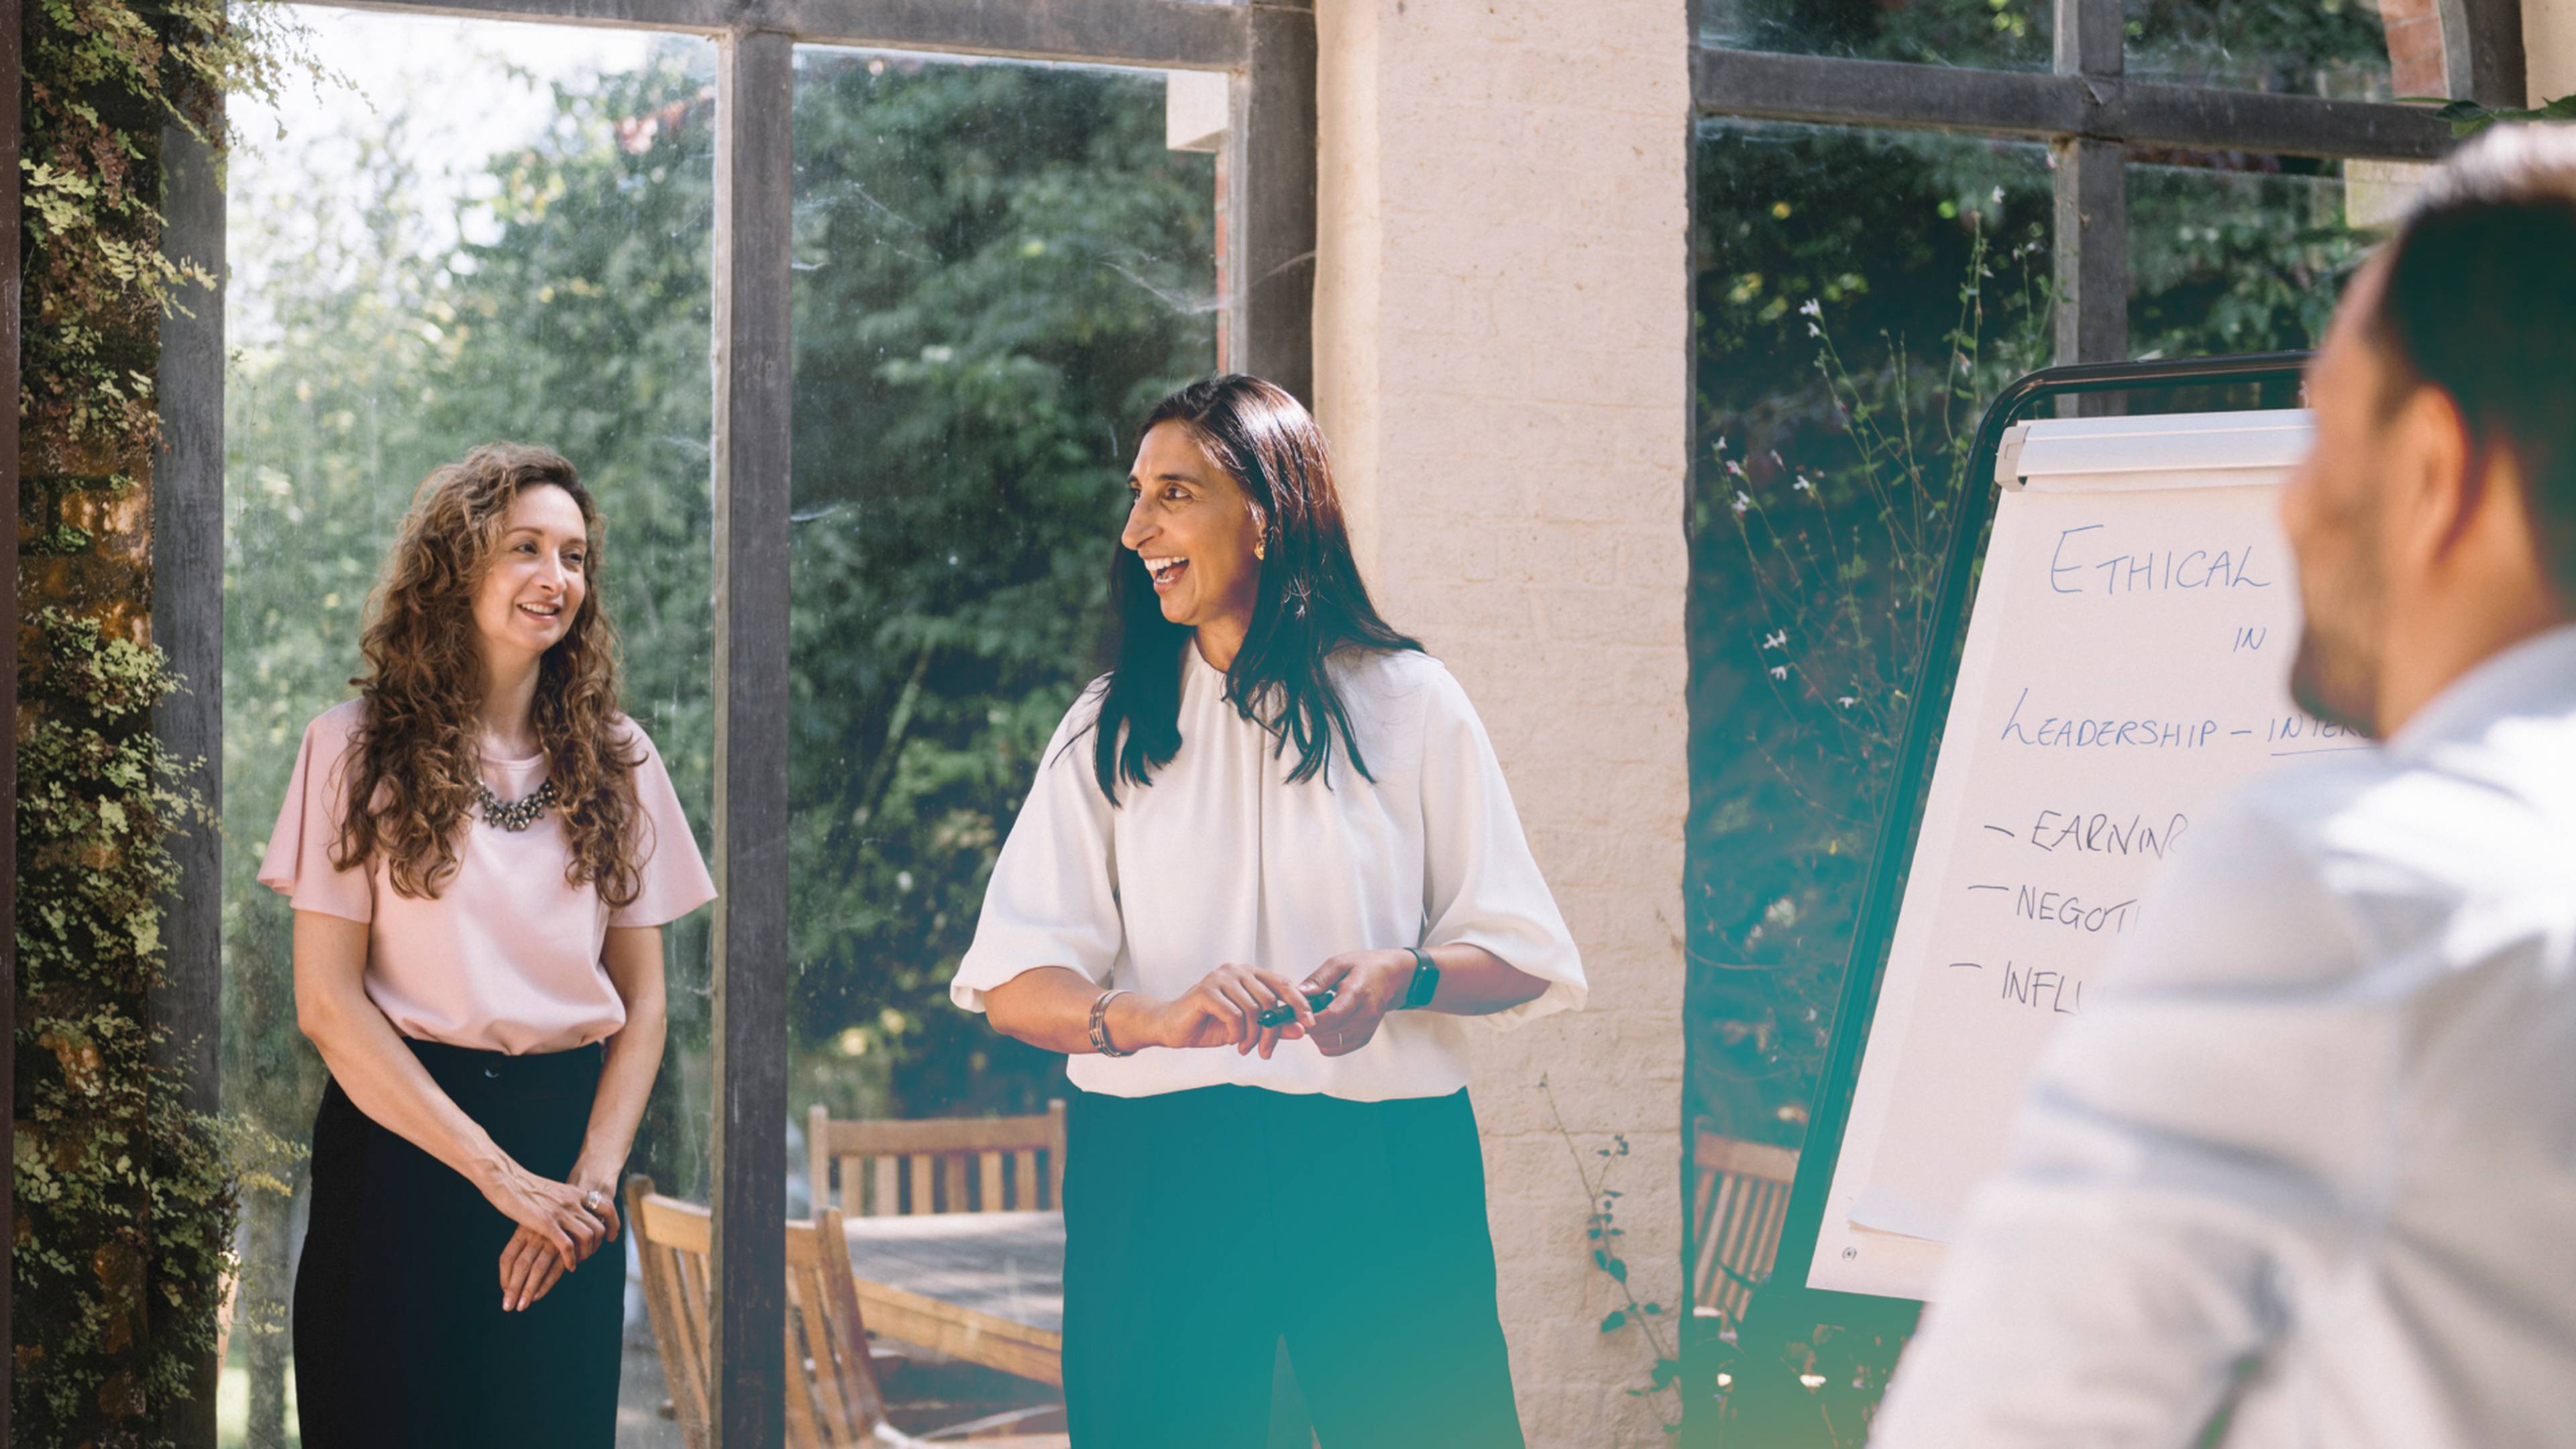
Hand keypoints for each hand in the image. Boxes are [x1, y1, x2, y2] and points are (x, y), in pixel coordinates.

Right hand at [498, 1169, 620, 1311]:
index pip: (606, 1206)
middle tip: (588, 1255)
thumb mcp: (552, 1190)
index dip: (613, 1223)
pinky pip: (567, 1245)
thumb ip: (563, 1199)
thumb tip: (568, 1210)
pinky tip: (568, 1266)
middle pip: (599, 1227)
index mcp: (574, 1192)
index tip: (611, 1236)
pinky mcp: (546, 1222)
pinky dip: (571, 1259)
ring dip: (585, 1254)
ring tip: (577, 1263)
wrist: (505, 1177)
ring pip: (588, 1237)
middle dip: (597, 1245)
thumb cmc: (522, 1185)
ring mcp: (561, 1211)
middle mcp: (572, 1201)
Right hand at [1145, 963, 1314, 1058]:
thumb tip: (1302, 1030)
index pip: (1283, 983)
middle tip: (1265, 1051)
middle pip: (1270, 1001)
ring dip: (1252, 1036)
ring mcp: (1220, 978)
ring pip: (1253, 1010)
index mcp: (1249, 974)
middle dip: (1272, 1031)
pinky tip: (1232, 1040)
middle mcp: (1236, 971)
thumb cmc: (1210, 1024)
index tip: (1310, 1023)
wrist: (1173, 1027)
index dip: (1299, 1003)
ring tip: (1245, 1048)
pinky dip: (1237, 1033)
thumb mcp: (1248, 1028)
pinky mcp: (1205, 991)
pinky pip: (1234, 1015)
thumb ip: (1274, 1025)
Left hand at [1300, 950, 1414, 1057]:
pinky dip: (1326, 1041)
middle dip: (1310, 1026)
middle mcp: (1365, 1014)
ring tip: (1317, 1016)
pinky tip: (1326, 1025)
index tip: (1296, 1015)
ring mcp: (1367, 1028)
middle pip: (1329, 1033)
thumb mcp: (1339, 963)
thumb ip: (1318, 980)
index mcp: (1357, 992)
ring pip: (1331, 1044)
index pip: (1332, 1016)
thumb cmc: (1363, 967)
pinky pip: (1338, 1049)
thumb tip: (1298, 994)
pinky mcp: (1365, 1037)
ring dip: (1317, 1034)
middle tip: (1305, 1012)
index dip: (1311, 1020)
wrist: (1390, 977)